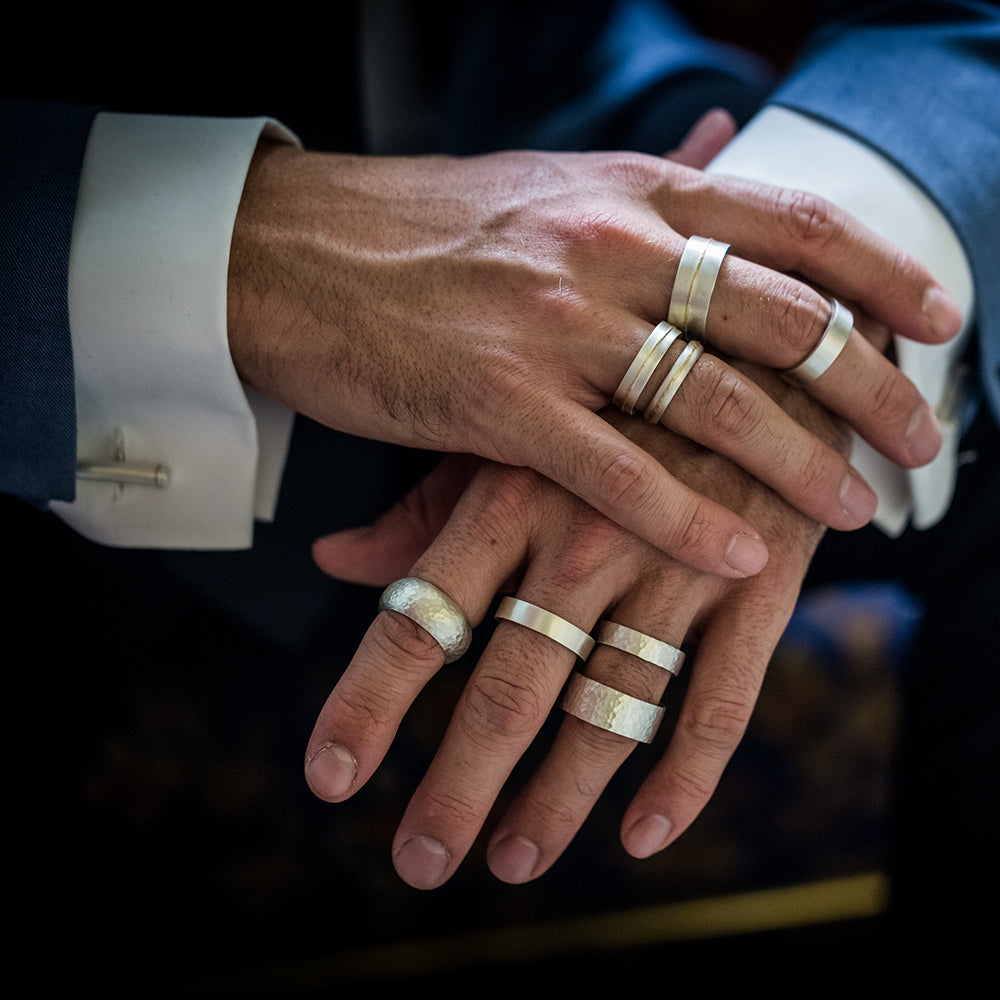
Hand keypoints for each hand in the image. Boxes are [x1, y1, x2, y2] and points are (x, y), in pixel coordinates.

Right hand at [228, 118, 957, 577]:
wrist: (291, 252)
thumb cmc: (420, 230)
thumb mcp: (548, 184)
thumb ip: (642, 188)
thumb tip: (723, 140)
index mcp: (627, 190)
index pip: (789, 221)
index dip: (878, 269)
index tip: (941, 318)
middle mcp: (607, 245)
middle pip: (777, 314)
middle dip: (867, 380)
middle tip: (922, 436)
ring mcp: (553, 323)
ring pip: (711, 398)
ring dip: (799, 460)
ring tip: (856, 508)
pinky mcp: (495, 401)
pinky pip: (613, 470)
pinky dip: (684, 518)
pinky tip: (742, 558)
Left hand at [304, 365, 837, 888]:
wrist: (758, 343)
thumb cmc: (612, 396)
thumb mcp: (512, 432)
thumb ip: (422, 509)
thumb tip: (333, 560)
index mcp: (508, 496)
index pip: (419, 616)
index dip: (368, 704)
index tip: (330, 780)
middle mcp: (582, 539)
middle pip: (508, 687)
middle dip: (458, 786)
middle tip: (419, 863)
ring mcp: (675, 567)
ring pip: (608, 711)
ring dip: (557, 799)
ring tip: (514, 858)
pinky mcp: (759, 589)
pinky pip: (721, 703)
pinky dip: (684, 777)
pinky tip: (643, 834)